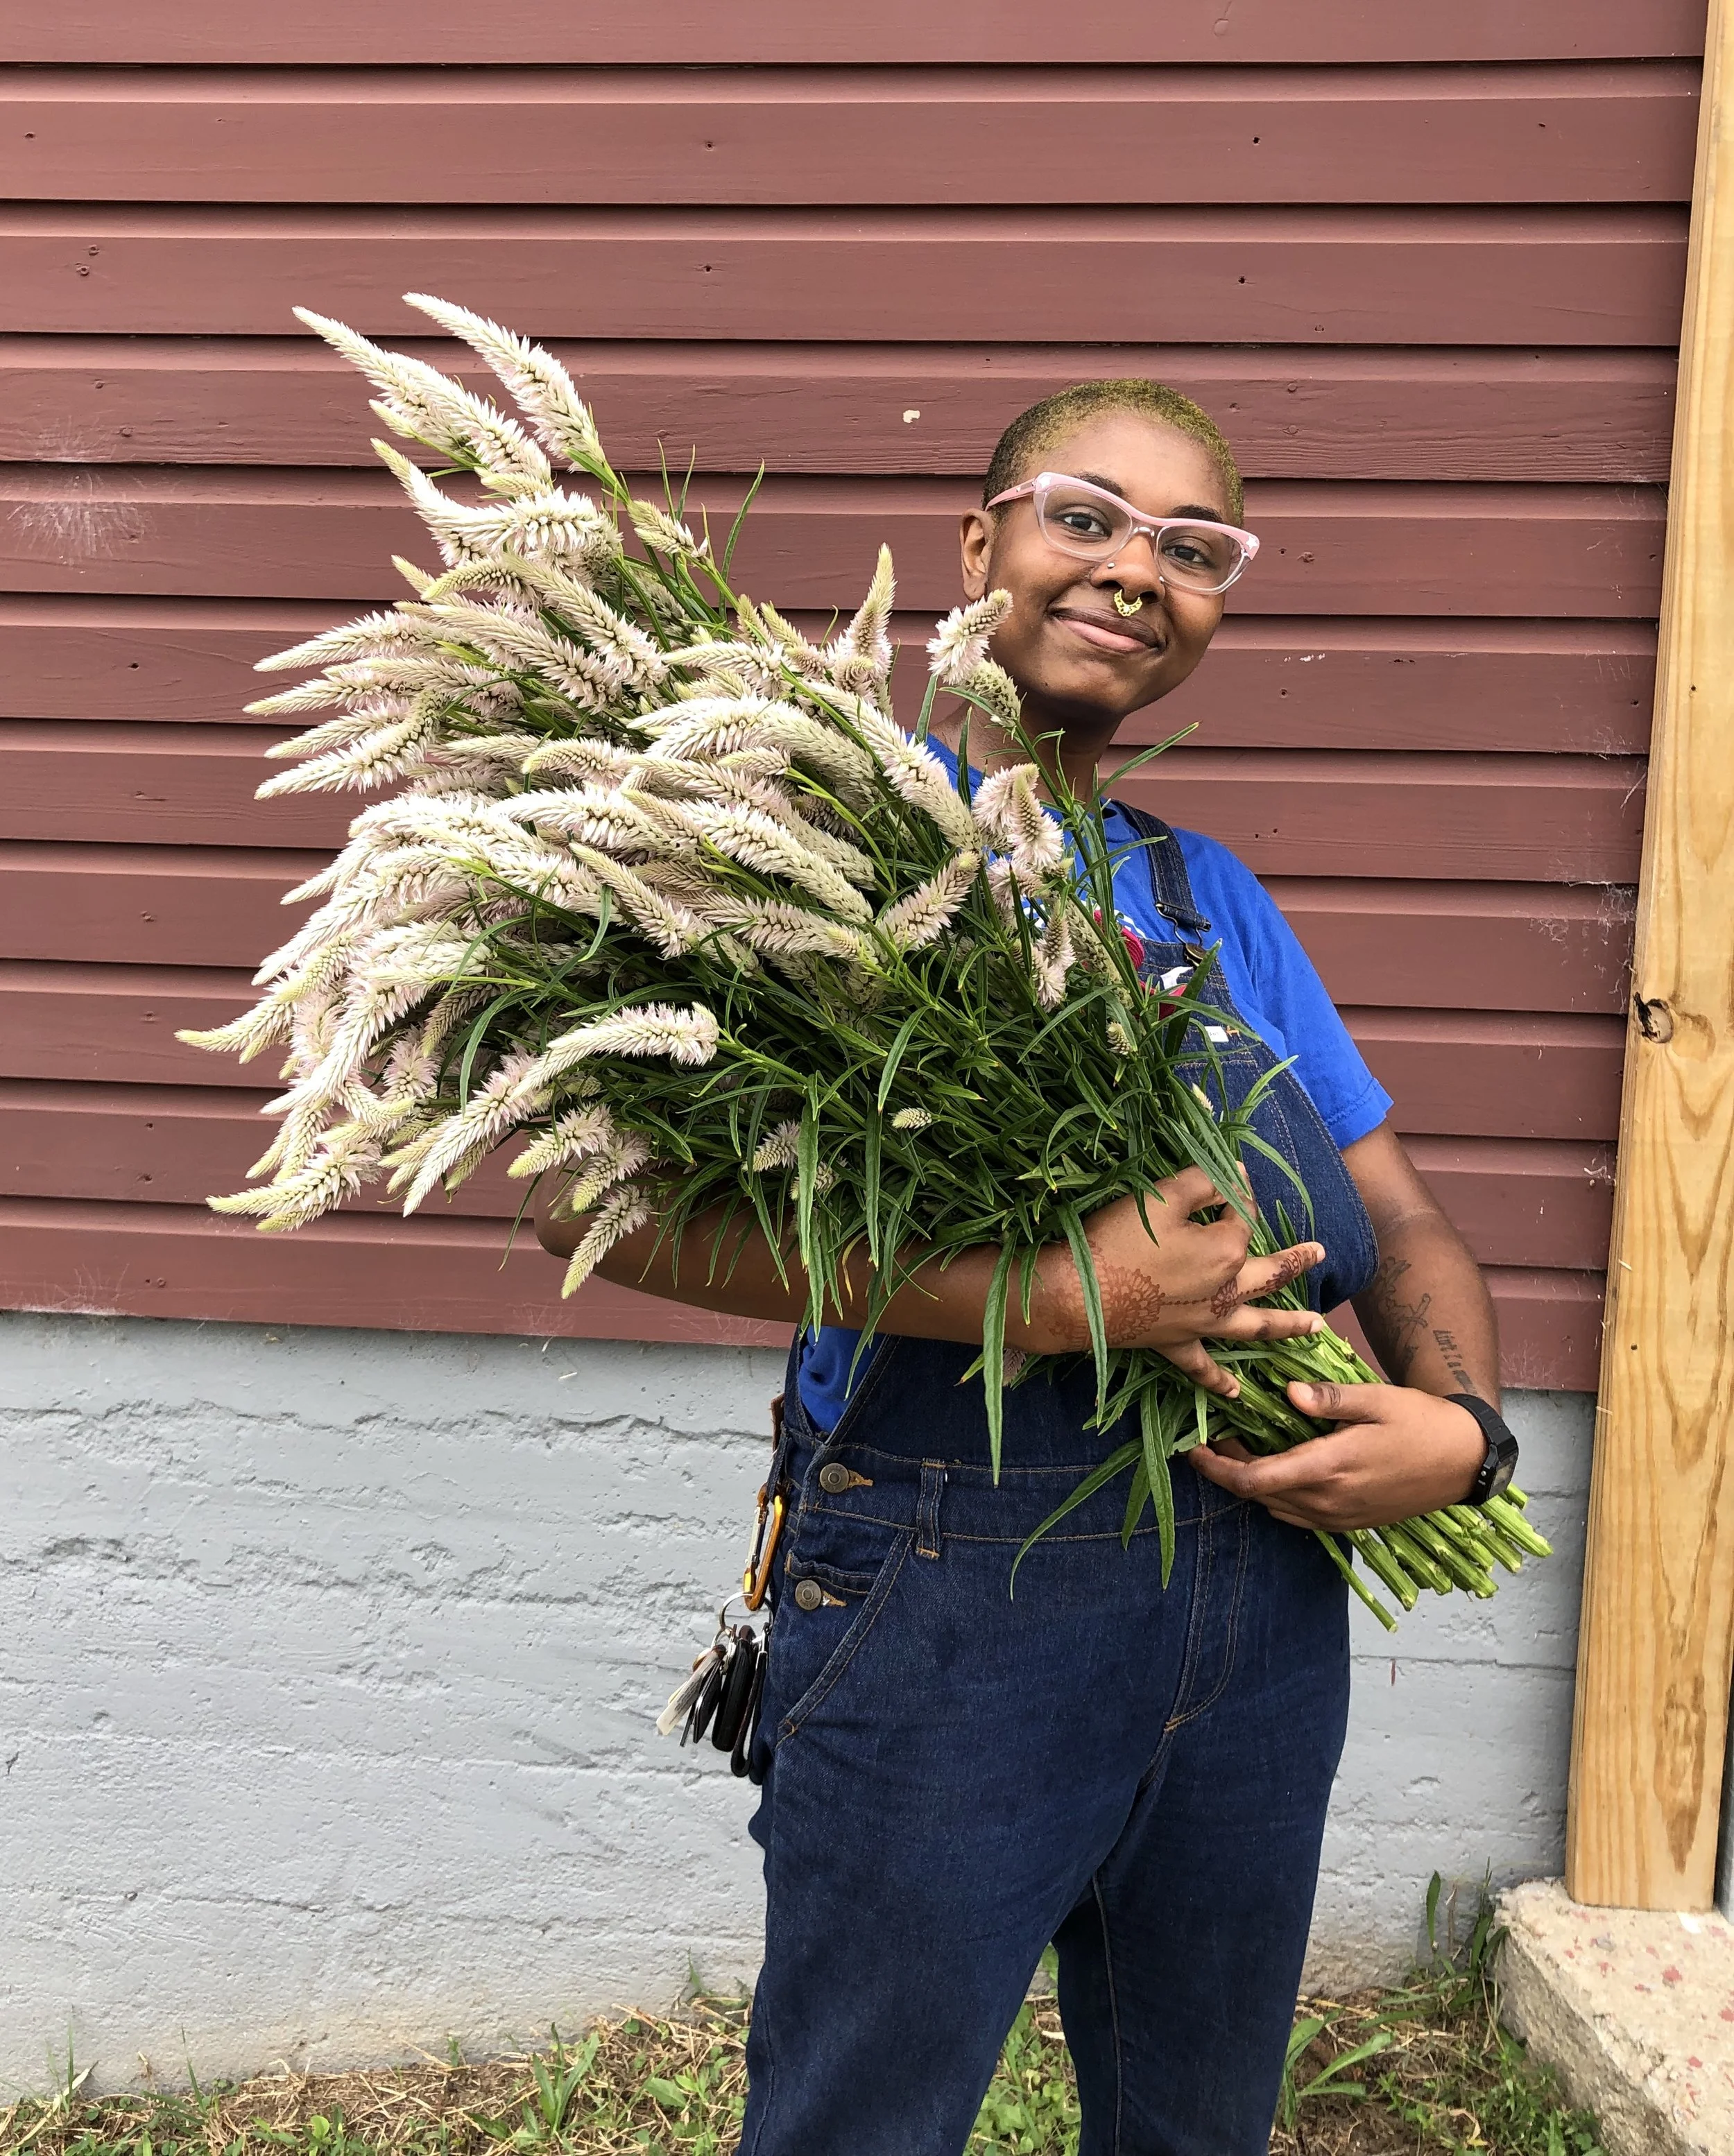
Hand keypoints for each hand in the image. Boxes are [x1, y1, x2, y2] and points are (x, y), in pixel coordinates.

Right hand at [1033, 1166, 1327, 1396]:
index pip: (1242, 1216)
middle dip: (1296, 1261)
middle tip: (1320, 1254)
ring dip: (1288, 1326)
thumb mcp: (1161, 1196)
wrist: (1079, 1295)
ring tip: (1317, 1328)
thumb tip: (1234, 1175)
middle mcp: (1226, 1291)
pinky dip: (1221, 1381)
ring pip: (1256, 1326)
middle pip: (1270, 1273)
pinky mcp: (1177, 1345)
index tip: (1227, 1177)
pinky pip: (1204, 1368)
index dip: (1235, 1193)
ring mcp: (1204, 1323)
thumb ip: (1203, 1181)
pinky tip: (1236, 1393)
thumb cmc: (1119, 1239)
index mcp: (1226, 1251)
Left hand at [1188, 1379, 1486, 1528]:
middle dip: (1228, 1471)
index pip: (1255, 1479)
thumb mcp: (1377, 1399)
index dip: (1218, 1468)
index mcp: (1330, 1467)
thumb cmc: (1420, 1422)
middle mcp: (1329, 1500)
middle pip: (1258, 1495)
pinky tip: (1278, 1469)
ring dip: (1252, 1485)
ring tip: (1240, 1450)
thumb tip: (1287, 1392)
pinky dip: (1277, 1496)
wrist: (1463, 1460)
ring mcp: (1340, 1517)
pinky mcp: (1350, 1523)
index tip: (1195, 1449)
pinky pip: (1299, 1517)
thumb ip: (1329, 1399)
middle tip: (1213, 1440)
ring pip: (1276, 1508)